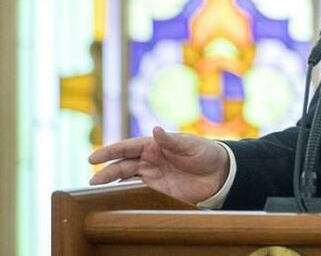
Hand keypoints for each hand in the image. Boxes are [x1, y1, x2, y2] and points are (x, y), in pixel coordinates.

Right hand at [88, 126, 229, 204]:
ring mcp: (152, 175)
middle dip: (106, 172)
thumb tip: (155, 129)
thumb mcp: (190, 144)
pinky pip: (138, 192)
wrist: (219, 173)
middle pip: (122, 166)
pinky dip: (126, 195)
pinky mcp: (158, 190)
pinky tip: (116, 199)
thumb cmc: (205, 152)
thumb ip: (171, 140)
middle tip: (93, 182)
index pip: (127, 147)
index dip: (109, 152)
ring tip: (97, 191)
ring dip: (112, 185)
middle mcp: (149, 160)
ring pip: (126, 180)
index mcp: (154, 145)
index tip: (94, 158)